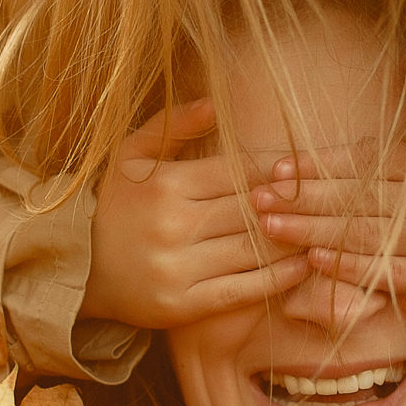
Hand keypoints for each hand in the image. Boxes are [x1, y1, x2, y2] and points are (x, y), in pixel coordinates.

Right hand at [83, 99, 310, 327]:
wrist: (80, 271)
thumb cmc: (117, 206)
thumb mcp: (130, 156)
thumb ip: (172, 125)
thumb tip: (214, 101)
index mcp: (164, 184)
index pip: (237, 172)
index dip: (276, 172)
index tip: (301, 172)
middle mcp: (171, 225)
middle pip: (250, 211)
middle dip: (289, 205)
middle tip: (324, 201)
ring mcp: (177, 267)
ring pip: (253, 250)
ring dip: (292, 241)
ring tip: (320, 231)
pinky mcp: (182, 304)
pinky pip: (243, 290)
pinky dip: (278, 279)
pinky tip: (302, 266)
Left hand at [248, 106, 405, 305]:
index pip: (358, 164)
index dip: (314, 167)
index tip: (272, 169)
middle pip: (350, 199)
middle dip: (299, 199)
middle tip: (251, 201)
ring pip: (363, 233)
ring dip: (314, 230)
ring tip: (271, 229)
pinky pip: (394, 272)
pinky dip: (356, 267)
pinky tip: (320, 262)